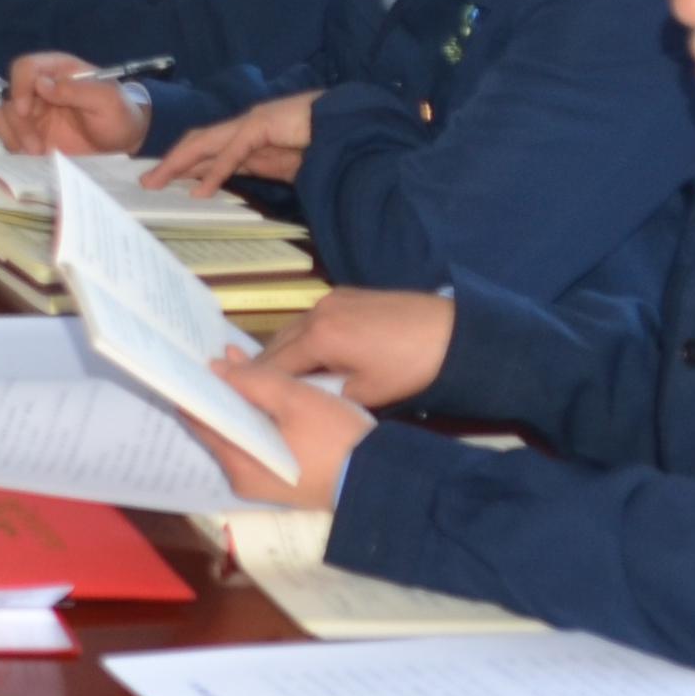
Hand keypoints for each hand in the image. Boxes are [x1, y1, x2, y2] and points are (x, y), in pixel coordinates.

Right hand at [0, 54, 152, 155]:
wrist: (124, 144)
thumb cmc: (120, 116)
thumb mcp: (107, 100)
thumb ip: (76, 90)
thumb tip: (41, 85)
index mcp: (58, 70)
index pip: (25, 67)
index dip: (20, 86)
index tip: (27, 111)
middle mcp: (40, 88)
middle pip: (10, 96)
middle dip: (19, 123)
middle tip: (36, 147)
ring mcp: (33, 111)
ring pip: (3, 116)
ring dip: (14, 136)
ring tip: (38, 154)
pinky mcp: (30, 132)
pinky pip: (7, 134)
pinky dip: (14, 145)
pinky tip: (36, 157)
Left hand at [153, 90, 315, 192]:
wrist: (350, 124)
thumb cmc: (323, 146)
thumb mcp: (282, 168)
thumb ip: (258, 173)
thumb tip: (233, 190)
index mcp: (246, 139)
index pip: (205, 149)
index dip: (182, 163)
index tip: (162, 180)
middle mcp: (242, 128)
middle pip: (196, 143)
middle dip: (170, 161)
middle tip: (146, 182)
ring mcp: (251, 123)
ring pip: (204, 142)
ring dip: (178, 162)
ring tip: (157, 182)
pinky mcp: (262, 124)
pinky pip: (233, 151)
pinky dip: (215, 171)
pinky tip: (201, 189)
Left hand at [208, 347, 376, 509]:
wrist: (384, 478)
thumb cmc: (336, 438)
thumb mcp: (296, 400)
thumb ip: (253, 381)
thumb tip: (214, 367)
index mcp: (238, 464)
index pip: (200, 420)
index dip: (196, 388)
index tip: (189, 360)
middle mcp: (242, 478)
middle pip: (220, 426)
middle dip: (218, 391)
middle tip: (212, 355)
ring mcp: (264, 481)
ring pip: (240, 431)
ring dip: (239, 400)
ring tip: (235, 362)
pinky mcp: (284, 478)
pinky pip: (258, 441)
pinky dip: (256, 416)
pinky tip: (260, 391)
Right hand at [248, 287, 456, 410]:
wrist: (454, 331)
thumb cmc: (411, 368)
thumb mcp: (367, 395)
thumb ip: (327, 395)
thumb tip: (307, 397)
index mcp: (319, 337)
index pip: (273, 365)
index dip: (253, 384)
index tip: (240, 401)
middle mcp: (316, 311)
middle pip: (276, 343)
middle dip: (264, 367)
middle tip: (254, 392)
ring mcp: (331, 298)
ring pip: (293, 329)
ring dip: (285, 351)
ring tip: (284, 377)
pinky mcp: (346, 294)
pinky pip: (312, 318)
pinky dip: (304, 337)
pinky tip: (312, 354)